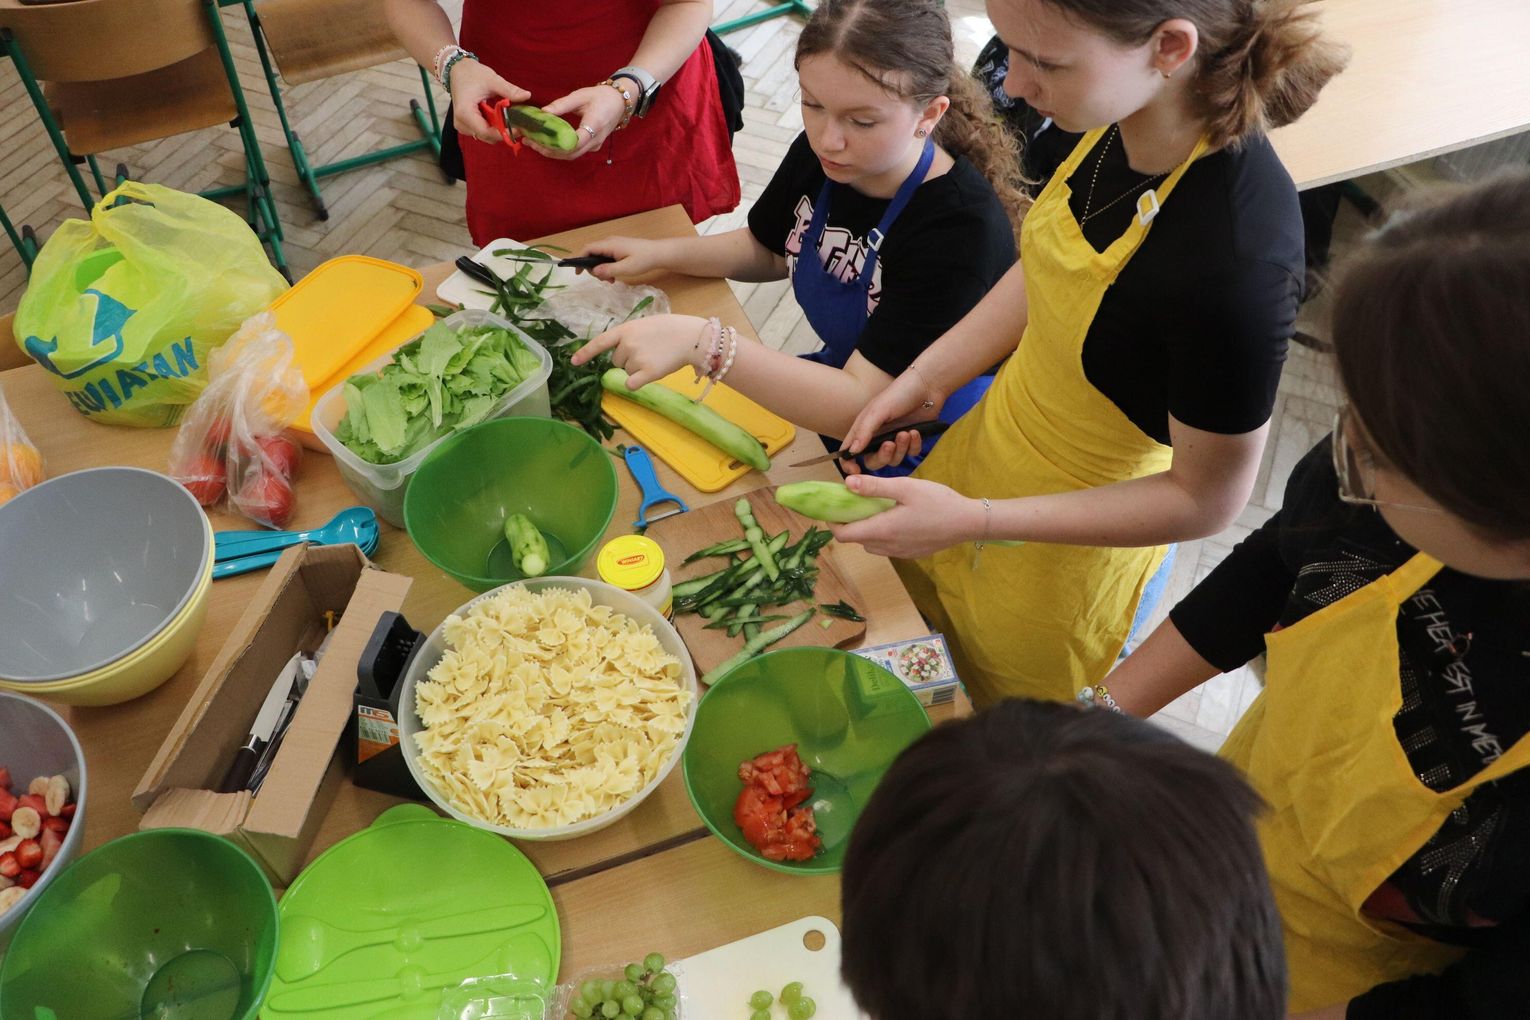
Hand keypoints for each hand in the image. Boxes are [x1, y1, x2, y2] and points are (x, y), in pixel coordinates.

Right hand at [450, 60, 530, 143]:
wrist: (458, 70)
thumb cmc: (472, 73)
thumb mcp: (492, 80)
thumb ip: (509, 90)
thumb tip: (527, 95)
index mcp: (465, 113)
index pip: (487, 132)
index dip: (504, 133)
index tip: (519, 129)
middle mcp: (461, 123)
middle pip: (487, 136)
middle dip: (503, 131)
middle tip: (517, 122)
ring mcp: (462, 126)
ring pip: (486, 136)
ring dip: (498, 129)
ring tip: (507, 117)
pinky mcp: (466, 125)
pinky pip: (483, 131)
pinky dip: (493, 126)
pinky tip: (499, 117)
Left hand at [530, 85, 628, 159]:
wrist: (620, 101)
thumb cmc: (601, 96)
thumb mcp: (580, 96)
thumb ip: (561, 105)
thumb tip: (542, 113)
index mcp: (594, 125)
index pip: (575, 142)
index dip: (556, 144)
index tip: (538, 140)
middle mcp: (595, 140)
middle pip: (570, 153)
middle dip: (548, 150)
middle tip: (529, 142)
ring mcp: (594, 145)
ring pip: (571, 155)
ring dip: (552, 152)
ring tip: (534, 143)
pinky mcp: (592, 146)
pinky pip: (574, 152)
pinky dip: (559, 150)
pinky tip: (547, 143)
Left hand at [570, 313, 707, 387]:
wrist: (691, 337)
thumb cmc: (670, 329)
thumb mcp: (644, 325)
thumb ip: (629, 336)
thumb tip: (619, 353)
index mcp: (625, 330)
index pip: (600, 342)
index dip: (585, 353)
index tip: (573, 362)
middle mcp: (627, 344)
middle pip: (616, 361)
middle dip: (628, 360)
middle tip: (647, 352)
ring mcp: (636, 359)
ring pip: (626, 372)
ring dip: (637, 369)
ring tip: (654, 358)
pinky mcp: (647, 373)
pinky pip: (631, 383)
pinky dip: (636, 382)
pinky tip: (650, 374)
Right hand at [584, 236, 669, 280]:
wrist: (659, 253)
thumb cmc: (644, 260)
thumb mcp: (626, 268)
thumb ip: (609, 270)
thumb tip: (594, 271)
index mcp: (610, 245)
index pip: (588, 249)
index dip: (580, 260)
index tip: (579, 273)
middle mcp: (610, 242)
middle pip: (592, 254)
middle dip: (594, 269)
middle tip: (605, 281)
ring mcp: (614, 244)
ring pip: (600, 257)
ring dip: (602, 269)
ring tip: (612, 280)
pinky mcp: (619, 248)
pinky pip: (607, 257)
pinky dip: (607, 266)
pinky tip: (615, 275)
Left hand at [828, 474, 981, 558]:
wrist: (969, 522)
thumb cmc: (938, 502)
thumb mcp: (906, 487)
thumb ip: (874, 486)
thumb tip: (846, 483)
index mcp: (882, 530)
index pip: (844, 535)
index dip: (833, 522)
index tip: (834, 506)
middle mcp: (887, 547)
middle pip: (856, 540)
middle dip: (851, 522)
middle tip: (857, 502)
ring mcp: (900, 553)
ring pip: (872, 544)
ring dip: (868, 529)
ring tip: (877, 508)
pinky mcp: (911, 554)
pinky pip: (888, 547)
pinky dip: (883, 535)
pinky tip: (897, 518)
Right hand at [840, 365, 942, 459]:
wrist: (927, 387)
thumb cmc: (899, 394)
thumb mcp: (877, 411)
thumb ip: (864, 431)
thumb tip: (851, 452)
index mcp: (863, 429)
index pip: (849, 452)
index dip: (849, 465)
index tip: (855, 472)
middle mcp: (877, 437)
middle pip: (873, 461)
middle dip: (882, 456)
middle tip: (890, 444)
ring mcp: (894, 440)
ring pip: (893, 460)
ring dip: (900, 449)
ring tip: (905, 433)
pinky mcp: (911, 441)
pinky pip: (910, 454)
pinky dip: (913, 446)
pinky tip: (915, 432)